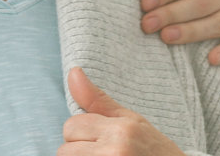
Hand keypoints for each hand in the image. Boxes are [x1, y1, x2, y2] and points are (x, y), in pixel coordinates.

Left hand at [59, 67, 182, 155]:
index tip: (102, 140)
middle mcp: (115, 151)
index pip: (72, 126)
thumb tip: (73, 72)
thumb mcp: (132, 121)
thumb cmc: (155, 151)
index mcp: (121, 130)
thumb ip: (98, 101)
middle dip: (79, 151)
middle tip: (106, 154)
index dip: (83, 134)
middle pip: (64, 150)